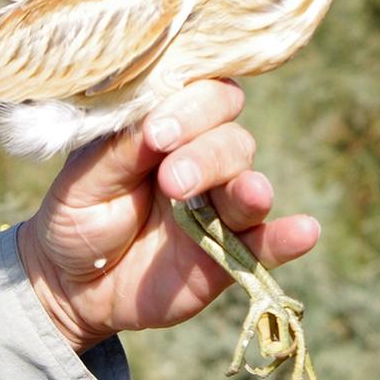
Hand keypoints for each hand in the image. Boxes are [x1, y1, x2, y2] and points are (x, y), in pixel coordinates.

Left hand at [18, 79, 320, 353]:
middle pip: (232, 138)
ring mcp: (220, 206)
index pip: (201, 95)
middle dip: (208, 155)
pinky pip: (267, 243)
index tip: (159, 135)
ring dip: (247, 188)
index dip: (191, 107)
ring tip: (248, 196)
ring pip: (250, 183)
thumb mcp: (84, 179)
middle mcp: (202, 158)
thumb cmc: (79, 213)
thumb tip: (157, 125)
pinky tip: (305, 231)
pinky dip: (287, 237)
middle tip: (173, 181)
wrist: (74, 284)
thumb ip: (122, 149)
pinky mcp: (233, 252)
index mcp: (167, 126)